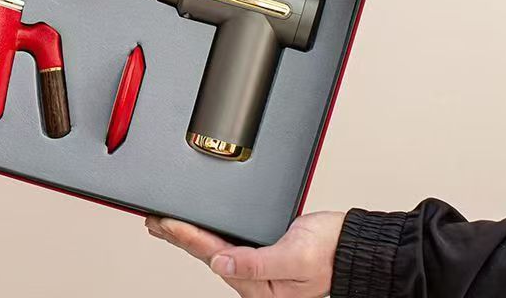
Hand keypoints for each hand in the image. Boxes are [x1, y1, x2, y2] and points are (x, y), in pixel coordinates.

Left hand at [145, 211, 344, 296]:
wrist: (352, 245)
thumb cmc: (330, 252)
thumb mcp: (295, 258)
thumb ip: (258, 263)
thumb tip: (222, 263)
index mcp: (259, 284)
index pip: (213, 255)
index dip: (186, 236)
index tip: (165, 222)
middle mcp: (254, 278)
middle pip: (207, 253)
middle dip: (178, 236)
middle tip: (153, 221)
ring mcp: (257, 266)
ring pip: (213, 248)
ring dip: (189, 236)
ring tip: (166, 225)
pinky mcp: (262, 251)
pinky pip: (227, 243)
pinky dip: (208, 234)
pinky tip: (199, 230)